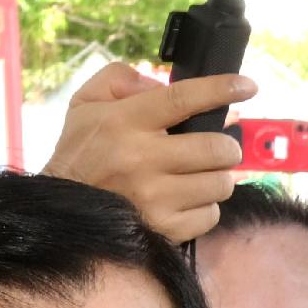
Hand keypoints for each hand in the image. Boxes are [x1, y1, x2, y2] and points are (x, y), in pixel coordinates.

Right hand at [41, 60, 254, 246]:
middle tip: (217, 147)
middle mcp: (142, 159)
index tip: (248, 86)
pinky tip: (187, 200)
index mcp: (125, 121)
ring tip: (200, 175)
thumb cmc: (81, 151)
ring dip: (218, 177)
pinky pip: (210, 215)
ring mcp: (154, 198)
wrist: (60, 210)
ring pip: (220, 184)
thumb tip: (159, 84)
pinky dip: (206, 207)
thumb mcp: (87, 102)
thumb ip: (120, 79)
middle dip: (225, 145)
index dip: (222, 89)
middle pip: (216, 148)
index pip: (184, 98)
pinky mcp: (163, 228)